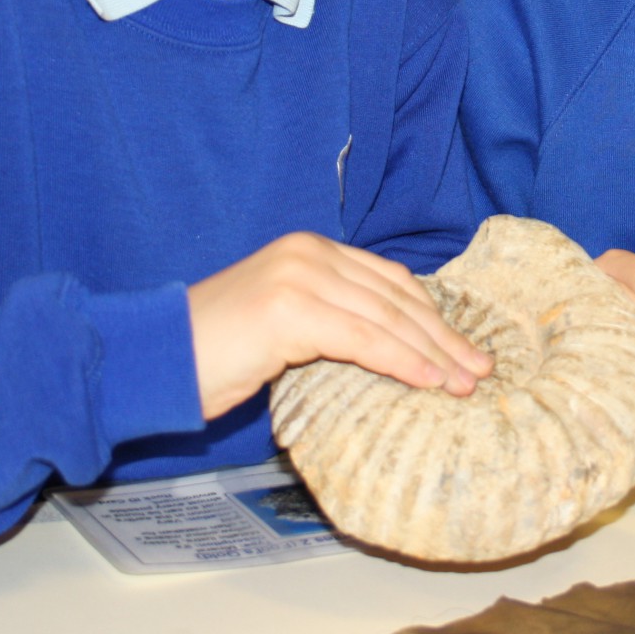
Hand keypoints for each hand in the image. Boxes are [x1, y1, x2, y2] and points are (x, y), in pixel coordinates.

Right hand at [186, 232, 493, 420]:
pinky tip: (429, 383)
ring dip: (433, 355)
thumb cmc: (213, 354)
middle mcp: (308, 254)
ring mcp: (300, 277)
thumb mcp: (281, 326)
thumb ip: (327, 322)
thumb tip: (386, 349)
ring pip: (387, 319)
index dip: (431, 315)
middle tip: (479, 370)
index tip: (462, 348)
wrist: (155, 359)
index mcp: (308, 250)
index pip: (388, 281)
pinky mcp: (291, 310)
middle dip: (443, 337)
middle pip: (396, 297)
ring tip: (464, 383)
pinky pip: (364, 339)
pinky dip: (403, 362)